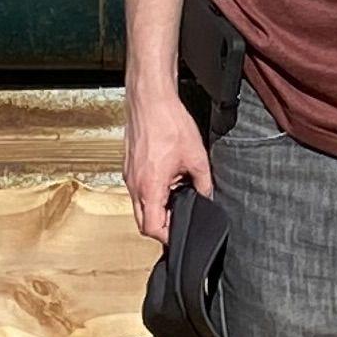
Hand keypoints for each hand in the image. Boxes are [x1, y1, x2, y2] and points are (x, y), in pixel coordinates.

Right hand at [123, 86, 214, 242]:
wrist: (150, 100)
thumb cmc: (168, 123)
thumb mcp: (196, 157)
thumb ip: (204, 183)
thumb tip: (207, 197)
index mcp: (150, 187)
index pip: (152, 228)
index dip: (167, 236)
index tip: (180, 231)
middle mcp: (134, 185)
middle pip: (142, 222)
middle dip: (161, 226)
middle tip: (179, 217)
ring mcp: (129, 176)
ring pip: (139, 207)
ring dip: (156, 208)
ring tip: (175, 196)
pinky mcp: (129, 167)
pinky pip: (137, 191)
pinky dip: (151, 194)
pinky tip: (166, 181)